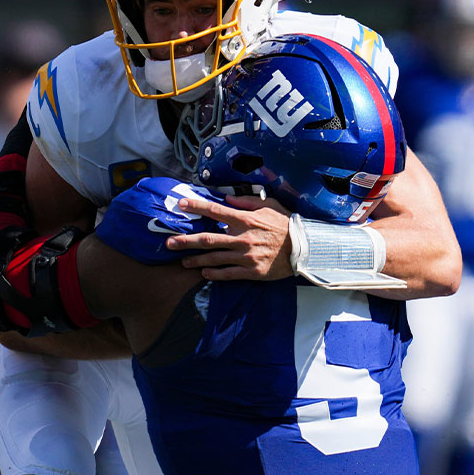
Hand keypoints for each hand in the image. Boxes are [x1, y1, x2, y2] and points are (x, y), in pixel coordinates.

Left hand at [166, 194, 292, 280]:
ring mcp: (246, 257)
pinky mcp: (251, 272)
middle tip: (169, 243)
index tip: (181, 204)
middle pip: (207, 239)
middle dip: (185, 241)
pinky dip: (214, 273)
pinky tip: (203, 272)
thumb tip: (228, 200)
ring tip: (182, 261)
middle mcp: (242, 238)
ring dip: (195, 260)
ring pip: (214, 258)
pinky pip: (228, 274)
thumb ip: (247, 202)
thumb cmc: (287, 225)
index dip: (197, 206)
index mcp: (246, 220)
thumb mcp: (269, 206)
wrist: (305, 248)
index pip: (215, 211)